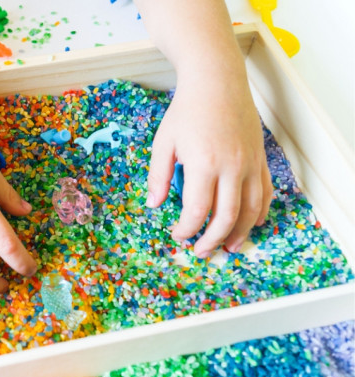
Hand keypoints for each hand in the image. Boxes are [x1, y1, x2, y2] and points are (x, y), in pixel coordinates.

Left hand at [146, 73, 272, 257]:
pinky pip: (265, 192)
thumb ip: (159, 176)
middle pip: (227, 216)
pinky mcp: (260, 158)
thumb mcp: (164, 142)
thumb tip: (154, 205)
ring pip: (251, 209)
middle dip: (212, 240)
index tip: (177, 235)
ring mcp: (250, 163)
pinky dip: (260, 212)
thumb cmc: (186, 110)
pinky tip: (251, 224)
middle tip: (201, 252)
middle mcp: (232, 166)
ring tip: (228, 247)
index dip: (187, 229)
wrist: (217, 81)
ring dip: (240, 233)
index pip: (198, 210)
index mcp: (204, 163)